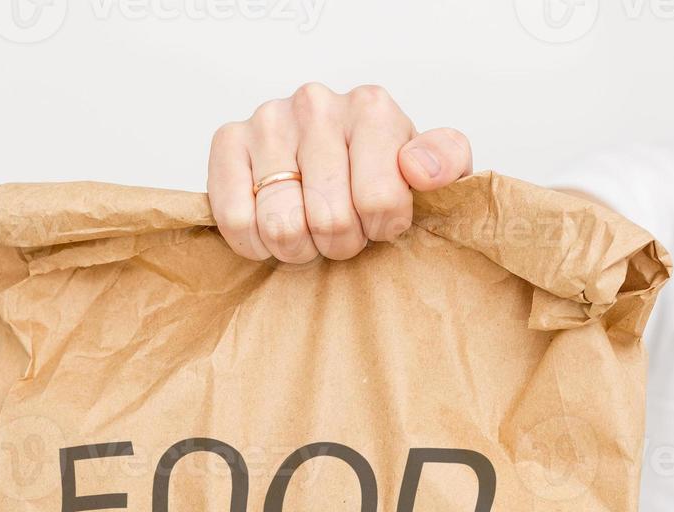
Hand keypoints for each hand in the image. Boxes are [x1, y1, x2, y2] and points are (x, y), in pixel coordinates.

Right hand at [207, 83, 472, 262]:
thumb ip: (446, 162)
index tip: (379, 220)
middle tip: (342, 230)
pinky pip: (237, 219)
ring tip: (309, 229)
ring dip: (298, 246)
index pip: (380, 201)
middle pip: (329, 219)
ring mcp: (268, 119)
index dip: (381, 229)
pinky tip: (273, 230)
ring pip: (282, 225)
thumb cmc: (383, 170)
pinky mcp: (227, 141)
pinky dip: (257, 243)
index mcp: (371, 108)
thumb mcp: (431, 168)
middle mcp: (316, 104)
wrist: (337, 158)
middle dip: (340, 242)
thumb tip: (419, 171)